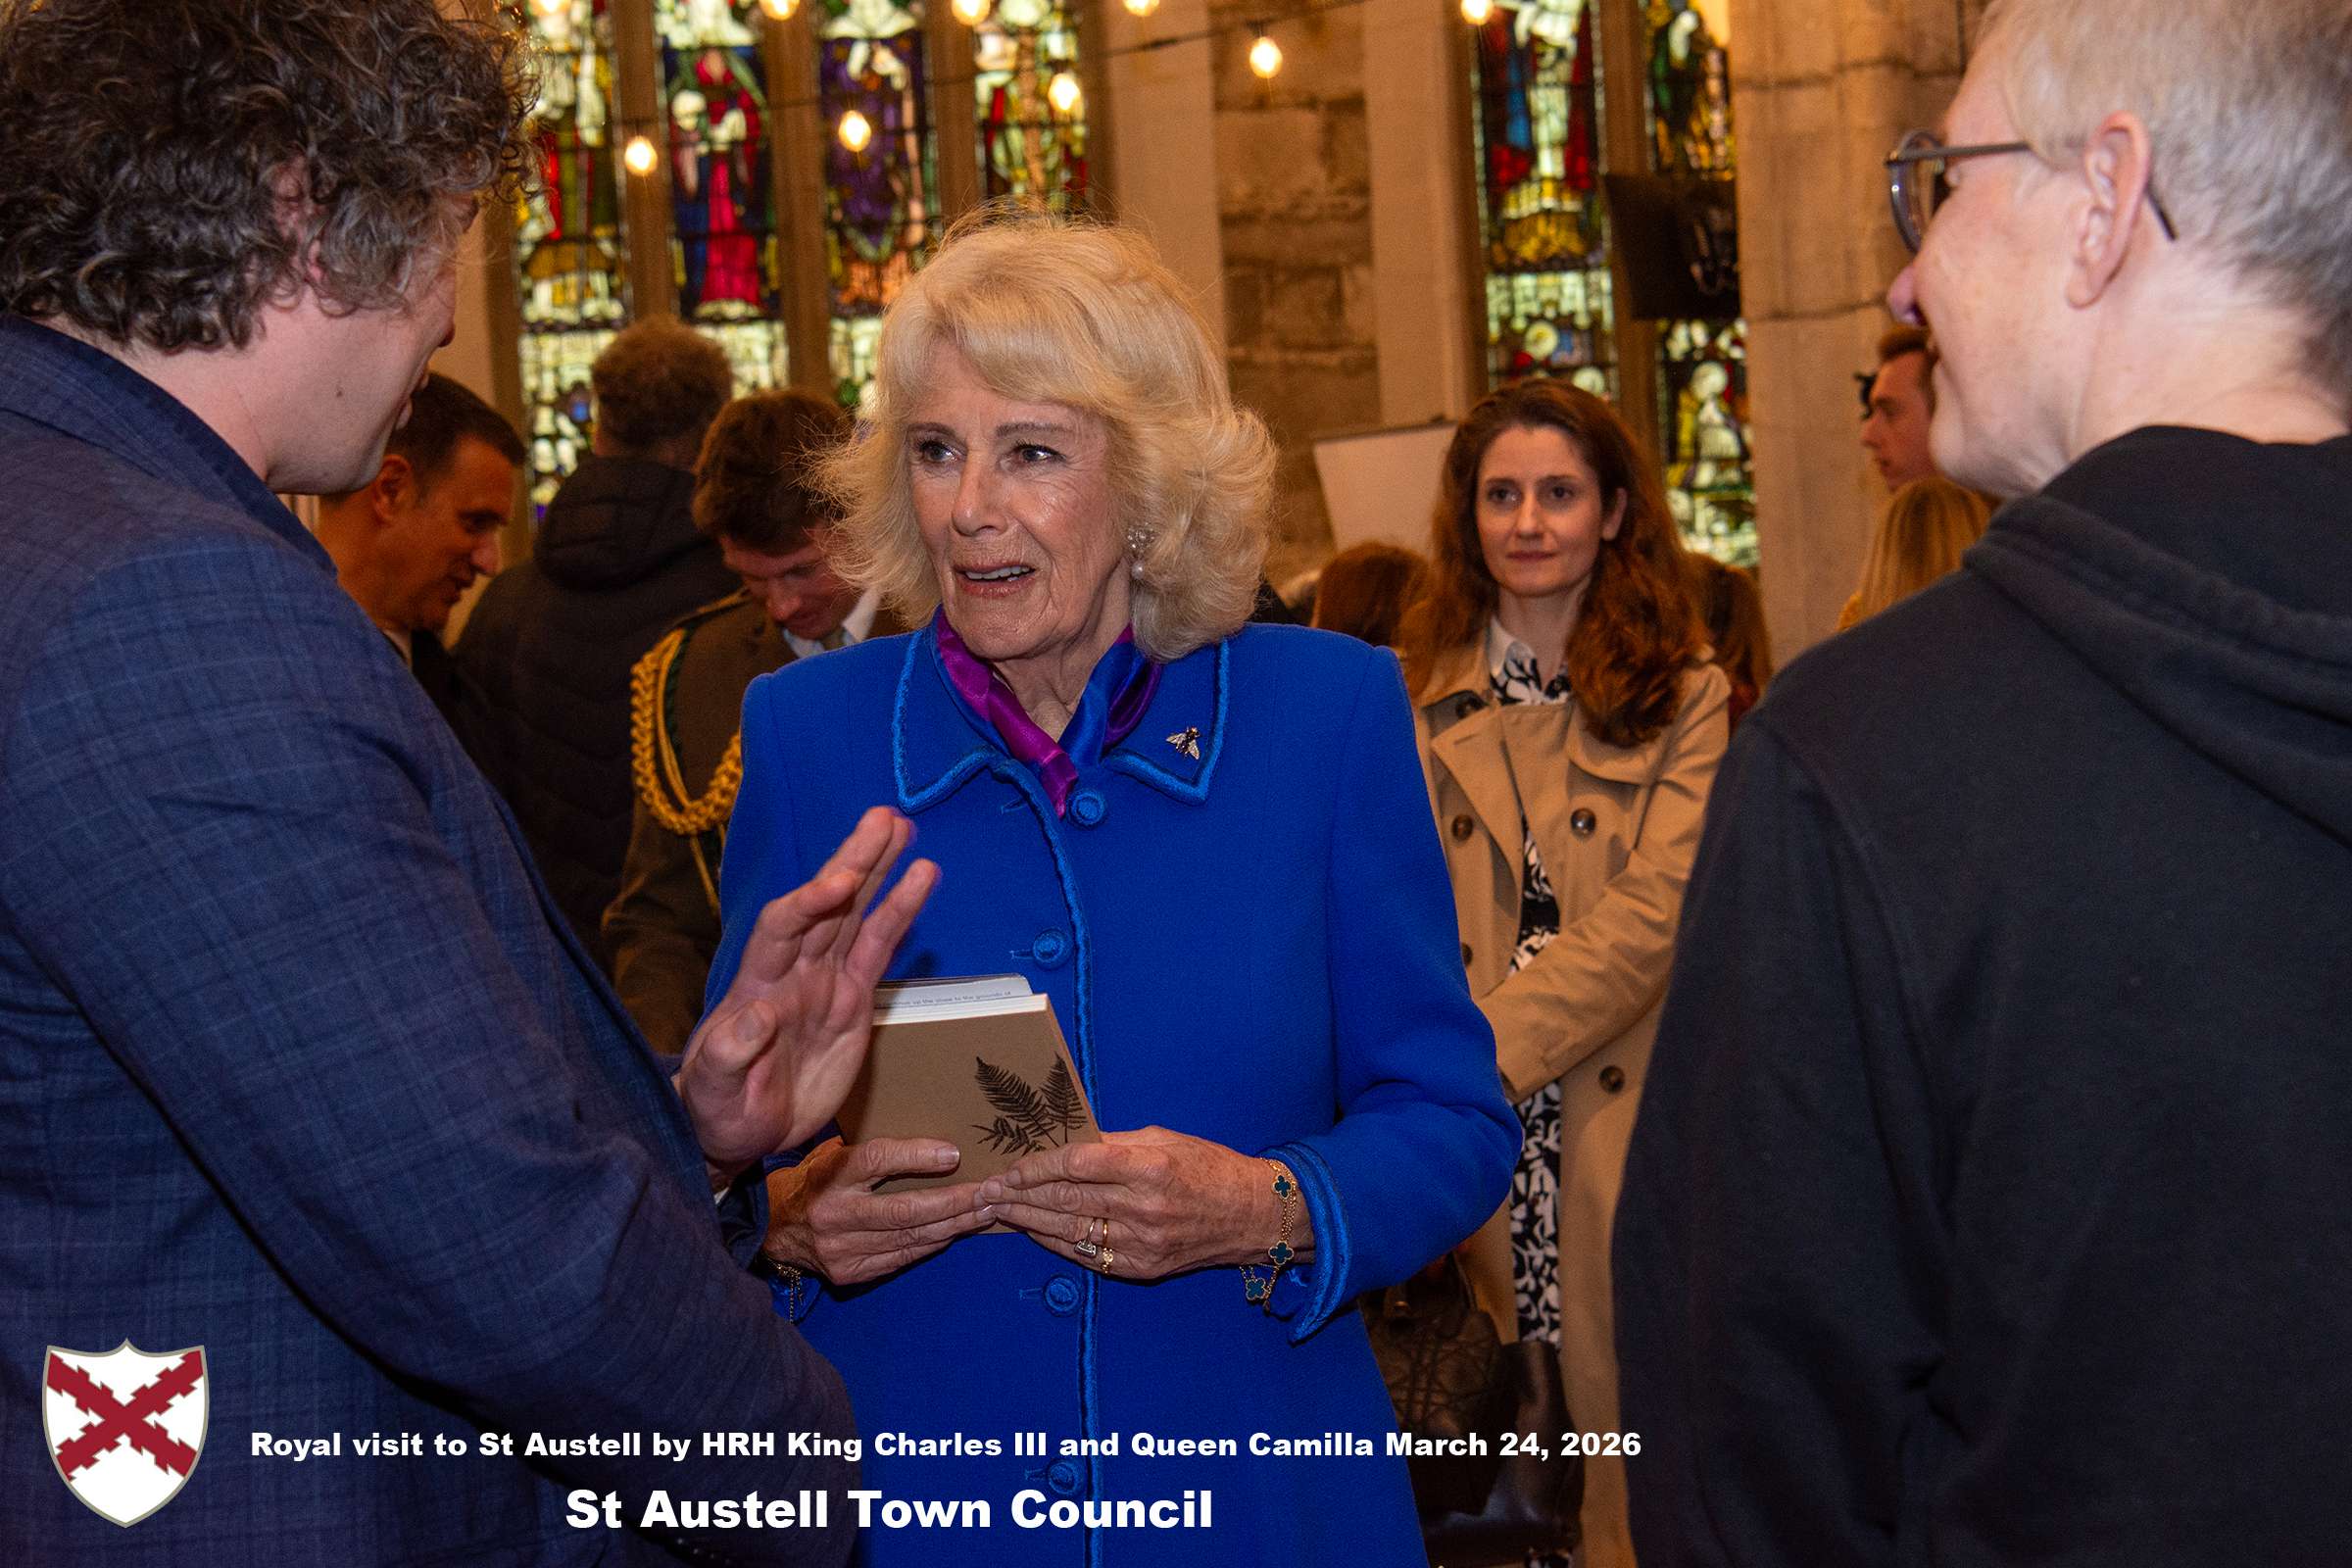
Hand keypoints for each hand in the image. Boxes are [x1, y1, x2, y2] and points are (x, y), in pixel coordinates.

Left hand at [677, 806, 937, 1185]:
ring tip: (903, 828)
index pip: (783, 928)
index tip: (842, 882)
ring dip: (878, 871)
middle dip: (852, 860)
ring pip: (855, 914)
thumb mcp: (713, 1088)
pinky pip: (878, 949)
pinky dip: (899, 913)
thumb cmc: (716, 1107)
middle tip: (882, 818)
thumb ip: (730, 1053)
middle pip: (825, 904)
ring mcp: (824, 981)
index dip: (811, 902)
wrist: (739, 1132)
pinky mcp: (852, 1001)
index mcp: (756, 983)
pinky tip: (920, 878)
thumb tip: (756, 1015)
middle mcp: (792, 970)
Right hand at [764, 1138, 990, 1285]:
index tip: (955, 1154)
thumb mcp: (839, 1155)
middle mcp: (834, 1214)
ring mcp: (841, 1249)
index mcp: (830, 1175)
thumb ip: (882, 1154)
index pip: (876, 1160)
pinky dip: (932, 1243)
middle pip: (904, 1209)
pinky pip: (902, 1257)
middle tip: (990, 1193)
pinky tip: (955, 1232)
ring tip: (985, 1212)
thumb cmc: (818, 1182)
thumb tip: (946, 1153)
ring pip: (910, 1237)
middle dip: (955, 1202)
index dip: (916, 1156)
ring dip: (953, 1225)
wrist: (775, 1229)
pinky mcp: (849, 1273)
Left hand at [976, 1127, 1313, 1281]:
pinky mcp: (1140, 1268)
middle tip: (987, 1189)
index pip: (1077, 1164)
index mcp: (1149, 1166)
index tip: (1011, 1165)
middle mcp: (1143, 1207)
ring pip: (1068, 1230)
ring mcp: (1141, 1243)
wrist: (1251, 1215)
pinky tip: (1032, 1230)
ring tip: (997, 1211)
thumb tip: (1065, 1141)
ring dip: (1026, 1220)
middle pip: (1065, 1199)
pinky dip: (1054, 1242)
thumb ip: (1113, 1143)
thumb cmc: (1208, 1167)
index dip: (1037, 1165)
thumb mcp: (1164, 1139)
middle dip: (1019, 1195)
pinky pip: (1085, 1255)